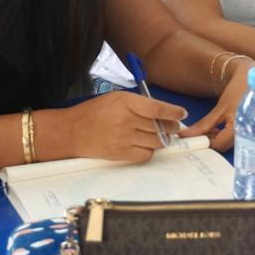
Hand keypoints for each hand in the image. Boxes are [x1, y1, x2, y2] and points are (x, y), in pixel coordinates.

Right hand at [66, 92, 186, 162]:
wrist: (72, 131)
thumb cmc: (96, 111)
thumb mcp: (118, 98)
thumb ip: (141, 103)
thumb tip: (165, 112)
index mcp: (126, 102)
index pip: (158, 109)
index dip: (174, 112)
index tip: (182, 113)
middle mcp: (126, 121)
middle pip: (161, 127)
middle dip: (172, 126)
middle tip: (173, 126)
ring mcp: (123, 139)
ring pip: (157, 142)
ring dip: (164, 139)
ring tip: (161, 135)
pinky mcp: (120, 154)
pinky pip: (146, 155)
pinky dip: (151, 151)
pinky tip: (146, 145)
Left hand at [180, 58, 254, 150]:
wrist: (254, 79)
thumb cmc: (238, 90)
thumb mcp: (220, 108)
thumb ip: (204, 125)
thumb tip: (186, 135)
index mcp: (240, 129)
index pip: (217, 145)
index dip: (202, 143)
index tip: (190, 139)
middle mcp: (248, 135)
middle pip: (224, 146)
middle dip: (208, 141)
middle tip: (195, 134)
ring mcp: (251, 134)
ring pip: (229, 144)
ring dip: (216, 139)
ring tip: (206, 130)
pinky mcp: (251, 132)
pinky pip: (234, 139)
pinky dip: (224, 136)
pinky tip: (217, 129)